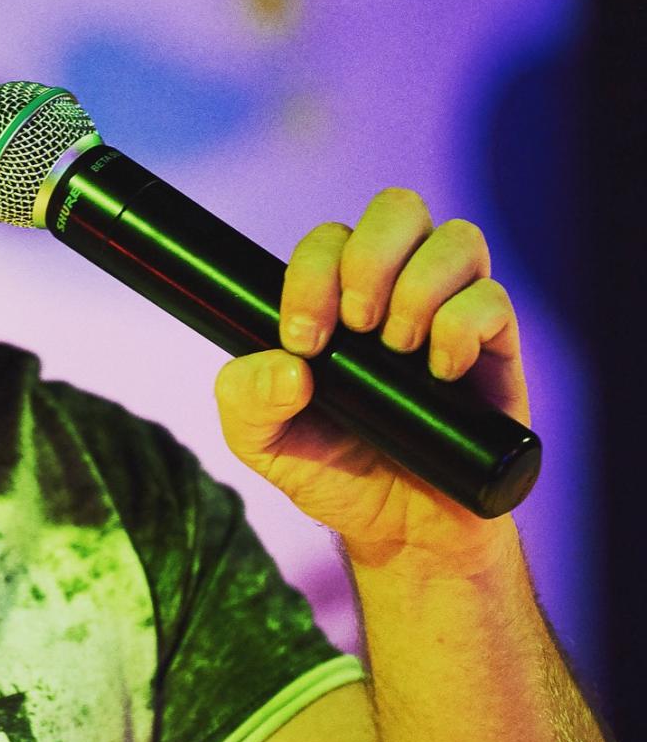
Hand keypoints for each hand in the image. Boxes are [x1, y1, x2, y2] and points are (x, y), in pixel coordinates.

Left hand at [213, 187, 530, 577]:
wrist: (398, 534)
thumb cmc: (329, 470)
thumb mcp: (261, 440)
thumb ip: (245, 397)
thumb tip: (287, 367)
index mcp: (336, 292)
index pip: (329, 239)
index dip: (312, 274)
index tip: (304, 341)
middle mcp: (397, 286)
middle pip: (398, 207)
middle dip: (370, 256)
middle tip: (355, 324)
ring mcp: (450, 311)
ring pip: (457, 238)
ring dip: (419, 288)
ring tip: (397, 348)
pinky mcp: (496, 349)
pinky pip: (494, 299)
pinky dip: (463, 326)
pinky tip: (437, 371)